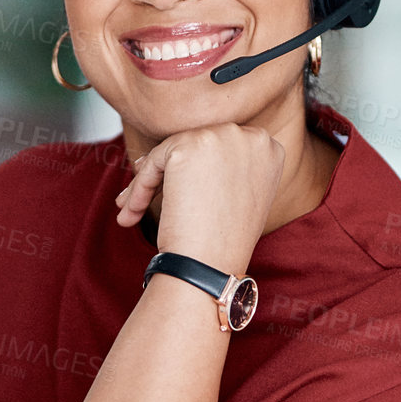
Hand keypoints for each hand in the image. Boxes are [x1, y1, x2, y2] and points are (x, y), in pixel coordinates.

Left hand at [113, 122, 286, 271]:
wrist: (210, 265)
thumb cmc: (224, 242)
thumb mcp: (240, 197)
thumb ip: (223, 169)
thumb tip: (175, 157)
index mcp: (269, 148)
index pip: (221, 148)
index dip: (194, 171)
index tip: (175, 193)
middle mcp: (250, 136)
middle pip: (195, 145)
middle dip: (167, 174)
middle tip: (143, 200)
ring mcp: (220, 137)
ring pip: (171, 153)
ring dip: (147, 184)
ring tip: (132, 211)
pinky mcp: (188, 145)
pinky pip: (154, 162)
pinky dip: (139, 188)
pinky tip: (131, 214)